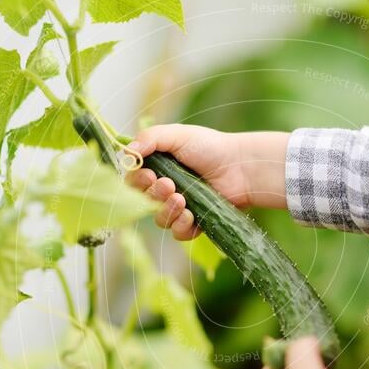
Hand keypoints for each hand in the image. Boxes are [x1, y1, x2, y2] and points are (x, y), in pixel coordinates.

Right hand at [126, 124, 288, 239]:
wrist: (241, 167)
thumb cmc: (211, 147)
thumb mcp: (178, 135)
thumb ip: (150, 138)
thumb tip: (126, 153)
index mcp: (158, 168)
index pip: (133, 181)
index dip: (136, 182)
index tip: (149, 174)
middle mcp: (165, 189)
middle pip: (143, 201)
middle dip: (153, 194)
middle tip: (169, 185)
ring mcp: (180, 207)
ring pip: (159, 219)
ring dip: (166, 210)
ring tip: (182, 199)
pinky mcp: (195, 223)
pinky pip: (178, 233)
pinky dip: (181, 226)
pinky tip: (190, 215)